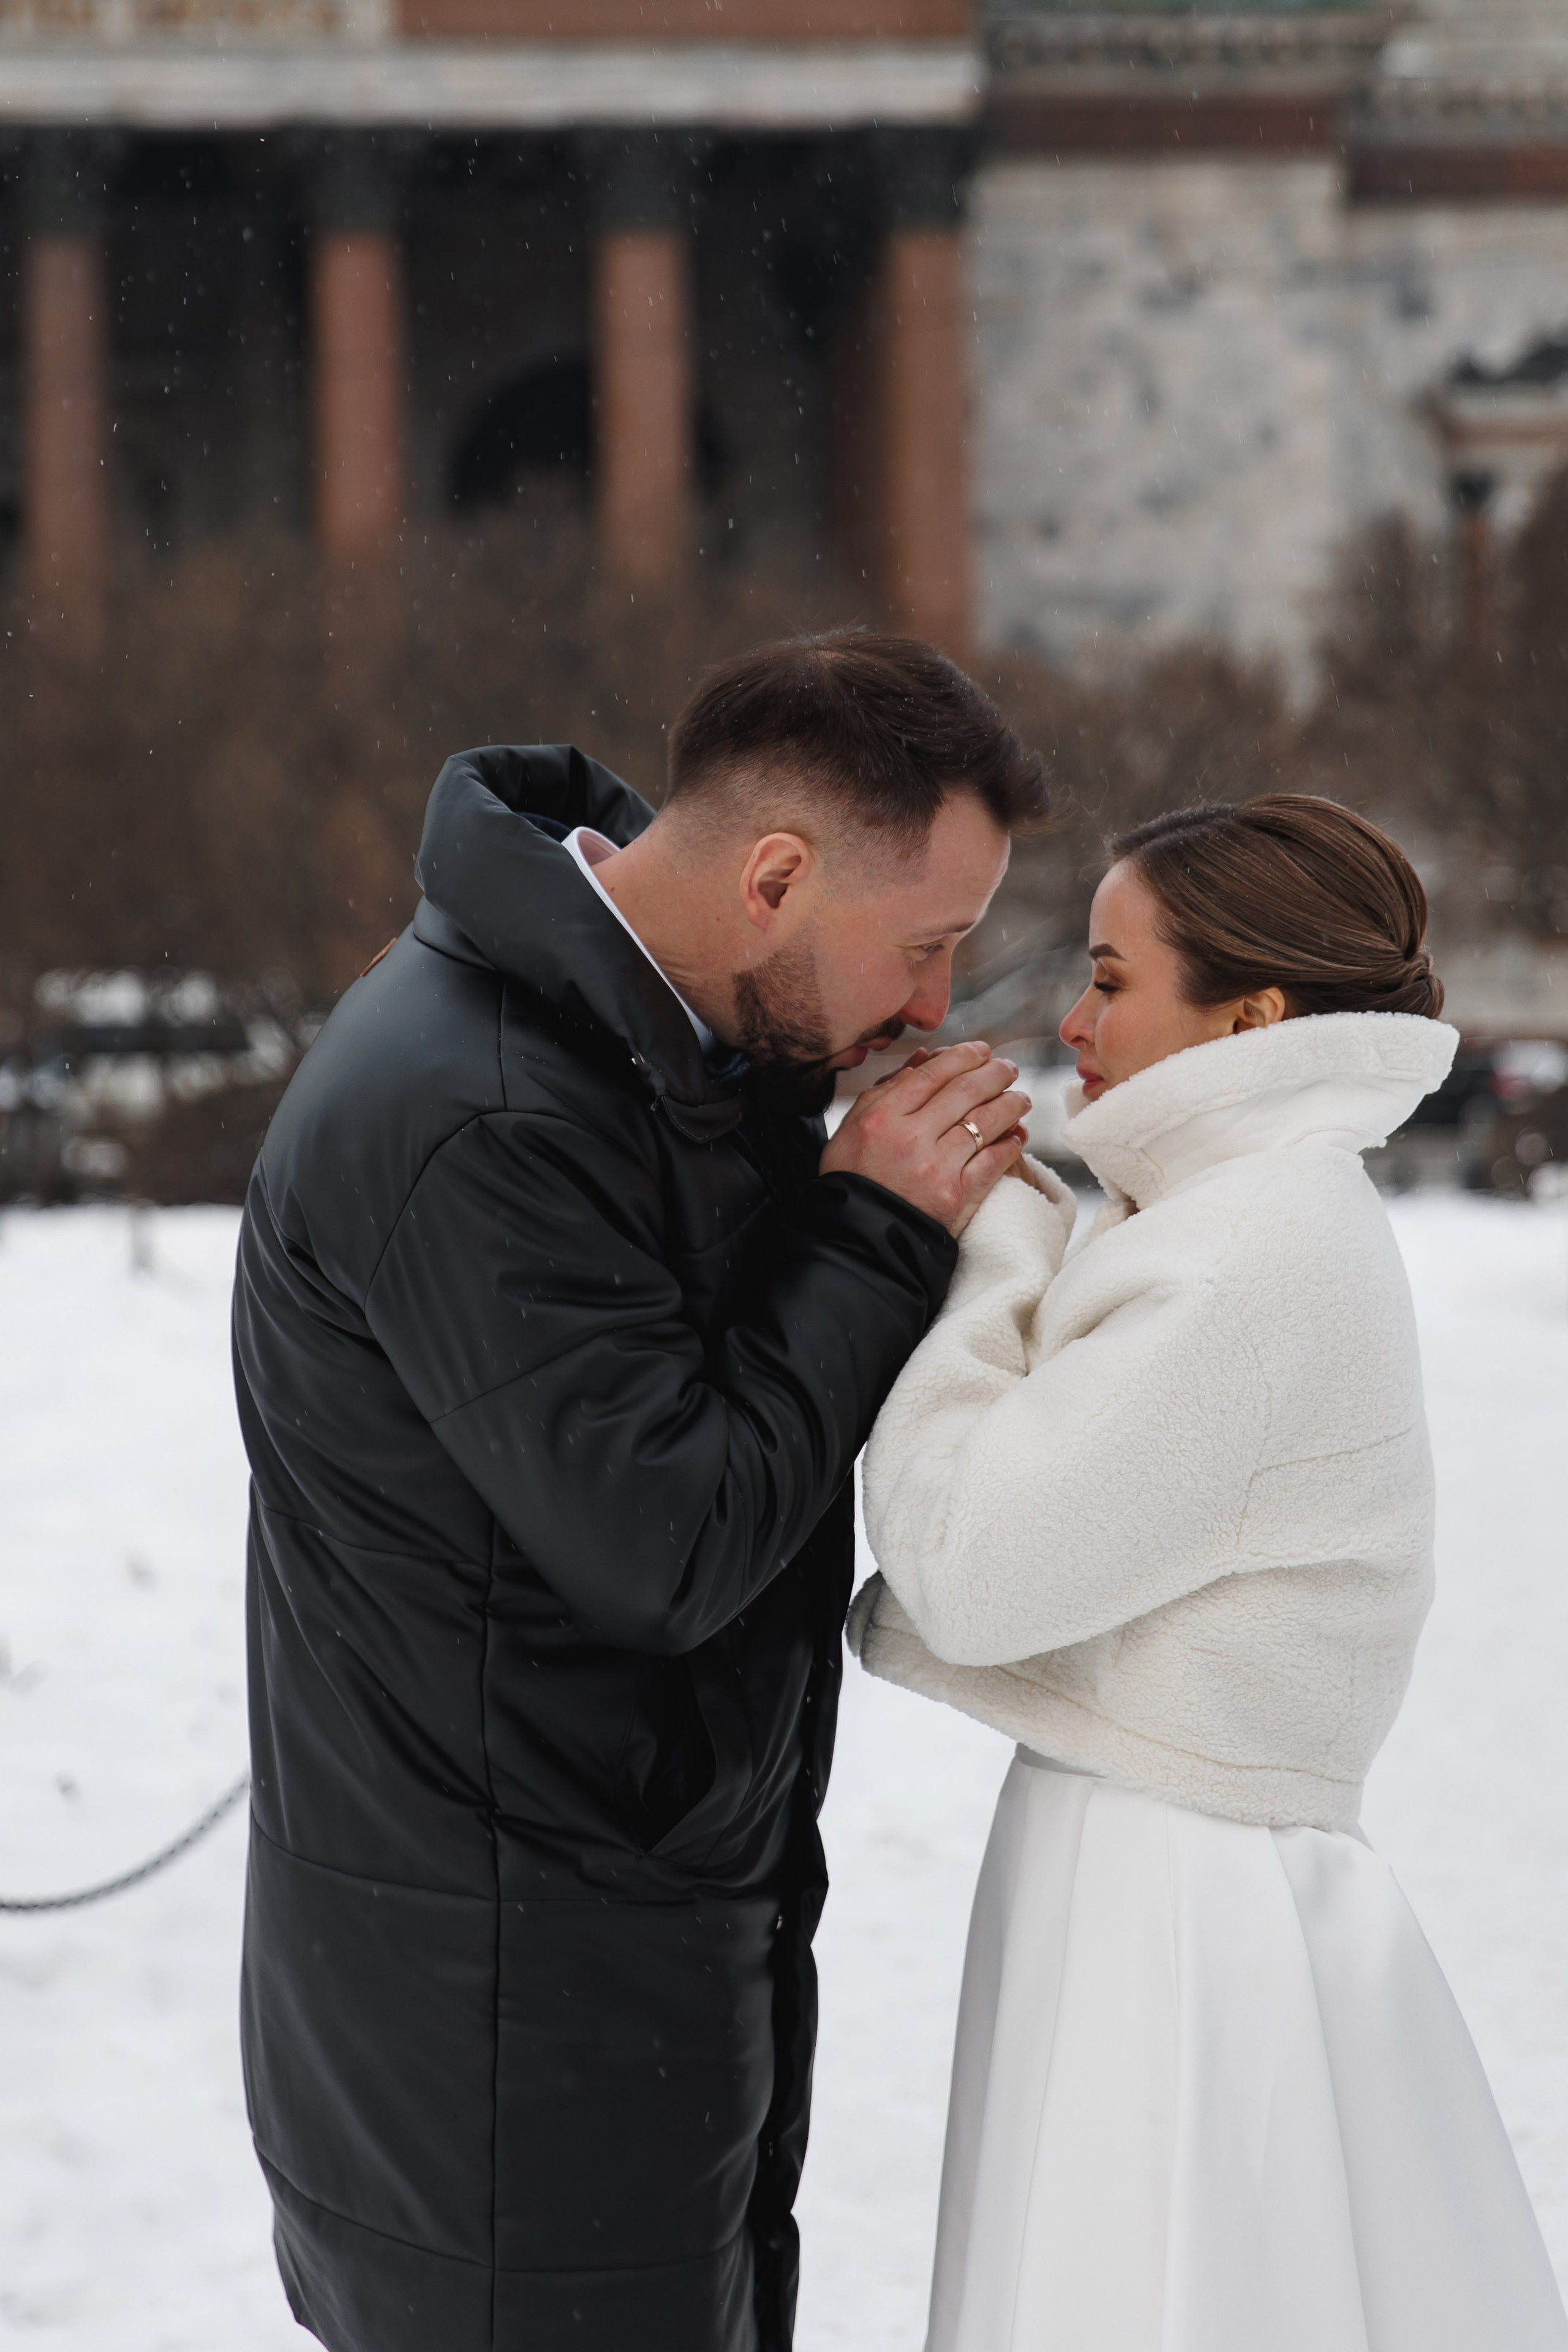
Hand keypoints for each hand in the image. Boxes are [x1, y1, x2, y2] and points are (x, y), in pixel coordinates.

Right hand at [820, 1042, 1030, 1236]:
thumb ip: (884, 1091)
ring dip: (1011, 1105)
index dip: (962, 1056)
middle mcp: (912, 1138)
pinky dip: (1011, 1144)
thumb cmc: (853, 1181)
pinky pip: (994, 1161)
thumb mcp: (851, 1130)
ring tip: (1021, 1098)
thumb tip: (922, 1060)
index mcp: (883, 1117)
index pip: (932, 1074)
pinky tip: (1018, 1135)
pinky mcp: (959, 1196)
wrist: (859, 1241)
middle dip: (995, 1074)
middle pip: (965, 1092)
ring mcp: (938, 1167)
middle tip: (1009, 1068)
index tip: (980, 1051)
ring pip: (986, 1122)